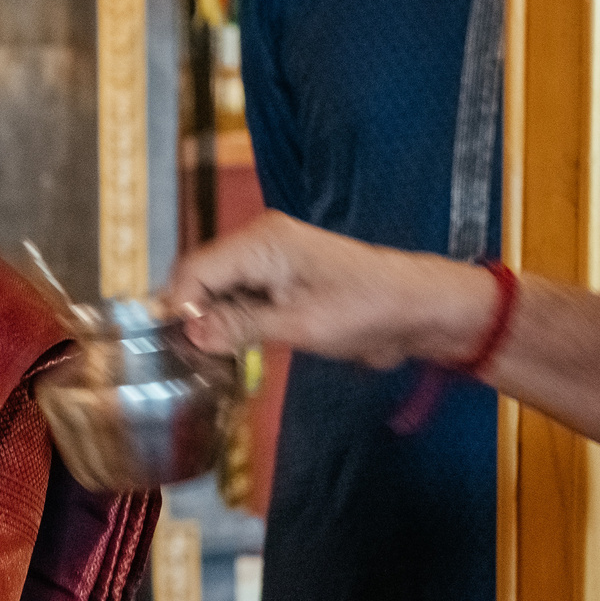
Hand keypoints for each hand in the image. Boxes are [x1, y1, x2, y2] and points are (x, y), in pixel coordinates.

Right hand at [168, 211, 497, 369]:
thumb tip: (189, 333)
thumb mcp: (299, 325)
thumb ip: (238, 325)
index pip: (194, 271)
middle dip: (191, 316)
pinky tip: (235, 347)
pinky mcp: (280, 281)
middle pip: (200, 279)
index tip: (179, 349)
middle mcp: (259, 243)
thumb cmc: (367, 309)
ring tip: (213, 357)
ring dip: (211, 322)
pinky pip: (238, 299)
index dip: (179, 310)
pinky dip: (231, 322)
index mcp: (262, 242)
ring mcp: (269, 262)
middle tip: (191, 358)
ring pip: (215, 291)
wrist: (420, 308)